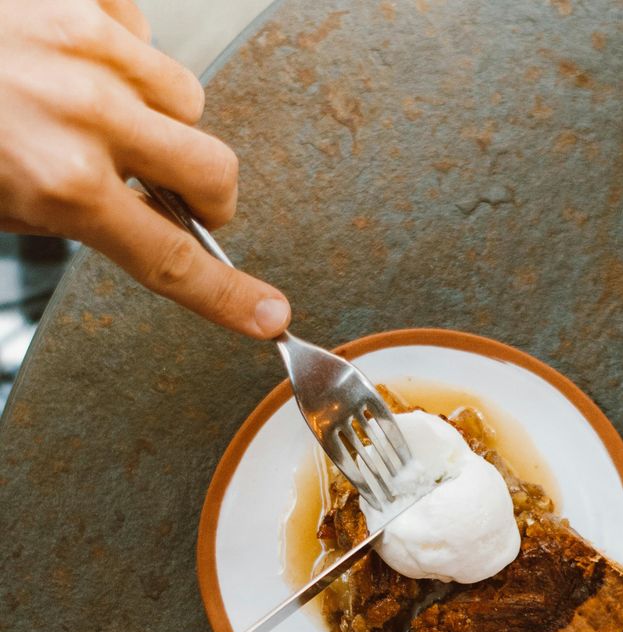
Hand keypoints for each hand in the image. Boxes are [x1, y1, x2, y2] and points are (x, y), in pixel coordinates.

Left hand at [0, 0, 290, 337]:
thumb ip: (70, 212)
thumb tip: (124, 212)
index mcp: (62, 185)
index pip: (172, 261)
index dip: (228, 297)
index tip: (269, 315)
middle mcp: (87, 115)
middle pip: (213, 172)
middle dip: (209, 195)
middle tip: (182, 198)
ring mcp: (87, 44)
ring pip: (186, 100)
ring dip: (162, 121)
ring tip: (106, 115)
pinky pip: (140, 33)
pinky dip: (122, 53)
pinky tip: (75, 58)